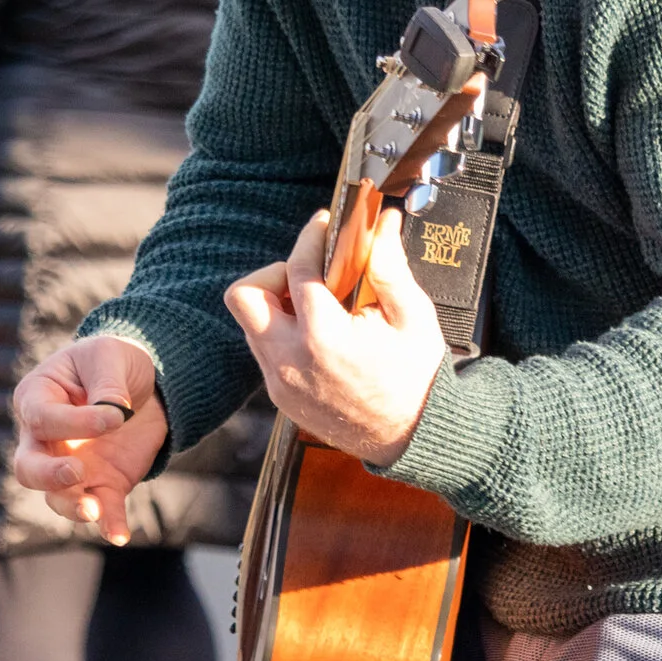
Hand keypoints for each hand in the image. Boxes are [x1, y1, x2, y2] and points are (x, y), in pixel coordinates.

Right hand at [9, 334, 170, 544]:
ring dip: (71, 506)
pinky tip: (119, 535)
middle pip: (27, 468)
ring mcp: (71, 465)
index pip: (42, 419)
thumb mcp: (110, 357)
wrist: (145, 382)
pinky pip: (101, 509)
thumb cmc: (113, 360)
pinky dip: (109, 524)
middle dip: (47, 475)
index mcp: (37, 398)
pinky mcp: (103, 484)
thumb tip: (114, 413)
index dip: (75, 422)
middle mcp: (45, 439)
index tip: (117, 416)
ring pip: (56, 496)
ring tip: (93, 509)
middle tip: (76, 472)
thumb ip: (108, 383)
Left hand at [224, 207, 443, 467]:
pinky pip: (265, 351)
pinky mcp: (280, 396)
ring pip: (251, 324)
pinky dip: (284, 332)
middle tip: (308, 275)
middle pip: (244, 295)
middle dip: (273, 274)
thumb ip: (390, 267)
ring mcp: (280, 382)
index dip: (310, 237)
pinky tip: (320, 332)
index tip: (323, 225)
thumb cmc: (418, 378)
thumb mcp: (412, 316)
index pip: (298, 269)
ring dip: (277, 304)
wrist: (412, 437)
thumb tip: (382, 223)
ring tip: (320, 303)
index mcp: (324, 338)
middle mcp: (290, 361)